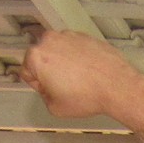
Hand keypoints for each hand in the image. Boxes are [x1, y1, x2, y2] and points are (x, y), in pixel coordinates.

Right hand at [20, 30, 143, 120]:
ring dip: (65, 63)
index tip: (51, 91)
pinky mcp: (86, 35)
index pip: (26, 71)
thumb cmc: (85, 97)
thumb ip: (44, 95)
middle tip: (65, 87)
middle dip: (50, 71)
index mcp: (36, 56)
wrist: (117, 86)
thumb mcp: (55, 107)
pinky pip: (76, 48)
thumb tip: (49, 87)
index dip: (38, 85)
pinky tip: (89, 72)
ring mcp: (69, 35)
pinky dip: (79, 58)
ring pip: (59, 51)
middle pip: (42, 58)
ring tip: (80, 80)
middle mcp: (50, 40)